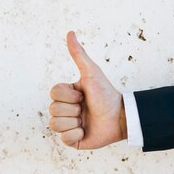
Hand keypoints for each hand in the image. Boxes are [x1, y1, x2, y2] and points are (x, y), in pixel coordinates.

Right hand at [49, 31, 126, 148]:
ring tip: (86, 120)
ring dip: (74, 122)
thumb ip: (79, 54)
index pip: (53, 94)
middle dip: (73, 109)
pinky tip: (86, 131)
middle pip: (53, 109)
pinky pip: (63, 139)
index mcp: (66, 95)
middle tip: (86, 108)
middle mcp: (65, 110)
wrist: (120, 116)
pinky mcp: (73, 140)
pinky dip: (76, 134)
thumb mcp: (91, 72)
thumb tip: (70, 32)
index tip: (82, 95)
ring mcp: (68, 126)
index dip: (68, 95)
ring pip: (55, 125)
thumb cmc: (106, 93)